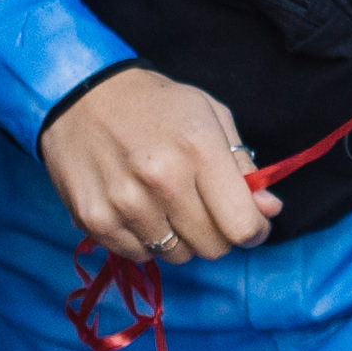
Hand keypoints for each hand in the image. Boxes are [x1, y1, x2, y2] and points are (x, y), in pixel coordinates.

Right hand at [43, 66, 275, 263]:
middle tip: (204, 208)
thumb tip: (269, 211)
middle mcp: (162, 180)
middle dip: (218, 233)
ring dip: (180, 238)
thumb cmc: (156, 105)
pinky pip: (138, 255)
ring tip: (167, 204)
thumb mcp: (211, 116)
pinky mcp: (94, 219)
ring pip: (176, 255)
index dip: (254, 231)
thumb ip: (244, 167)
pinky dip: (145, 240)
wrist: (82, 95)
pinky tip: (139, 210)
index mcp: (199, 149)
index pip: (242, 225)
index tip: (251, 223)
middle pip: (212, 247)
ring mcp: (125, 203)